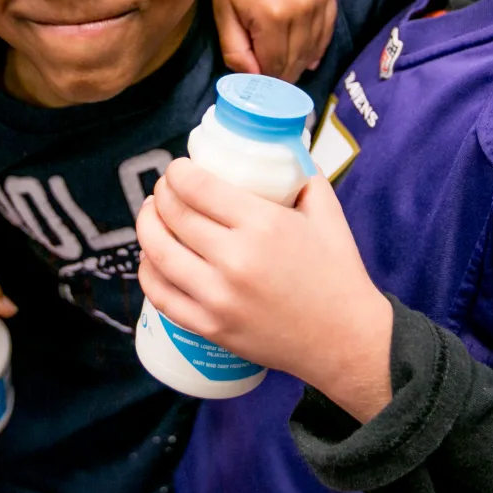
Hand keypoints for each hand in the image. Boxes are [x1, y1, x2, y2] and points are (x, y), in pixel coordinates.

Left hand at [136, 160, 392, 420]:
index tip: (177, 169)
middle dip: (161, 194)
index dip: (177, 172)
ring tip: (151, 216)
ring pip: (158, 253)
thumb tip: (279, 153)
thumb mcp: (327, 213)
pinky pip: (161, 295)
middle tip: (164, 189)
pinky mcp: (211, 327)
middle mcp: (236, 260)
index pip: (196, 187)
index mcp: (263, 225)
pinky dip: (148, 272)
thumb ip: (302, 177)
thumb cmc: (338, 274)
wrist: (345, 340)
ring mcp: (219, 297)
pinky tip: (151, 257)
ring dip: (147, 227)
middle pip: (173, 215)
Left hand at [212, 0, 338, 81]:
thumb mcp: (223, 13)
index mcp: (271, 15)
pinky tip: (305, 54)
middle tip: (272, 78)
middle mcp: (300, 8)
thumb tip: (254, 79)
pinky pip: (327, 31)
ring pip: (313, 49)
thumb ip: (235, 50)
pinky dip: (316, 47)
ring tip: (286, 65)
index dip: (267, 80)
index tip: (260, 84)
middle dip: (283, 74)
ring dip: (299, 63)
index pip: (275, 65)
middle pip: (296, 60)